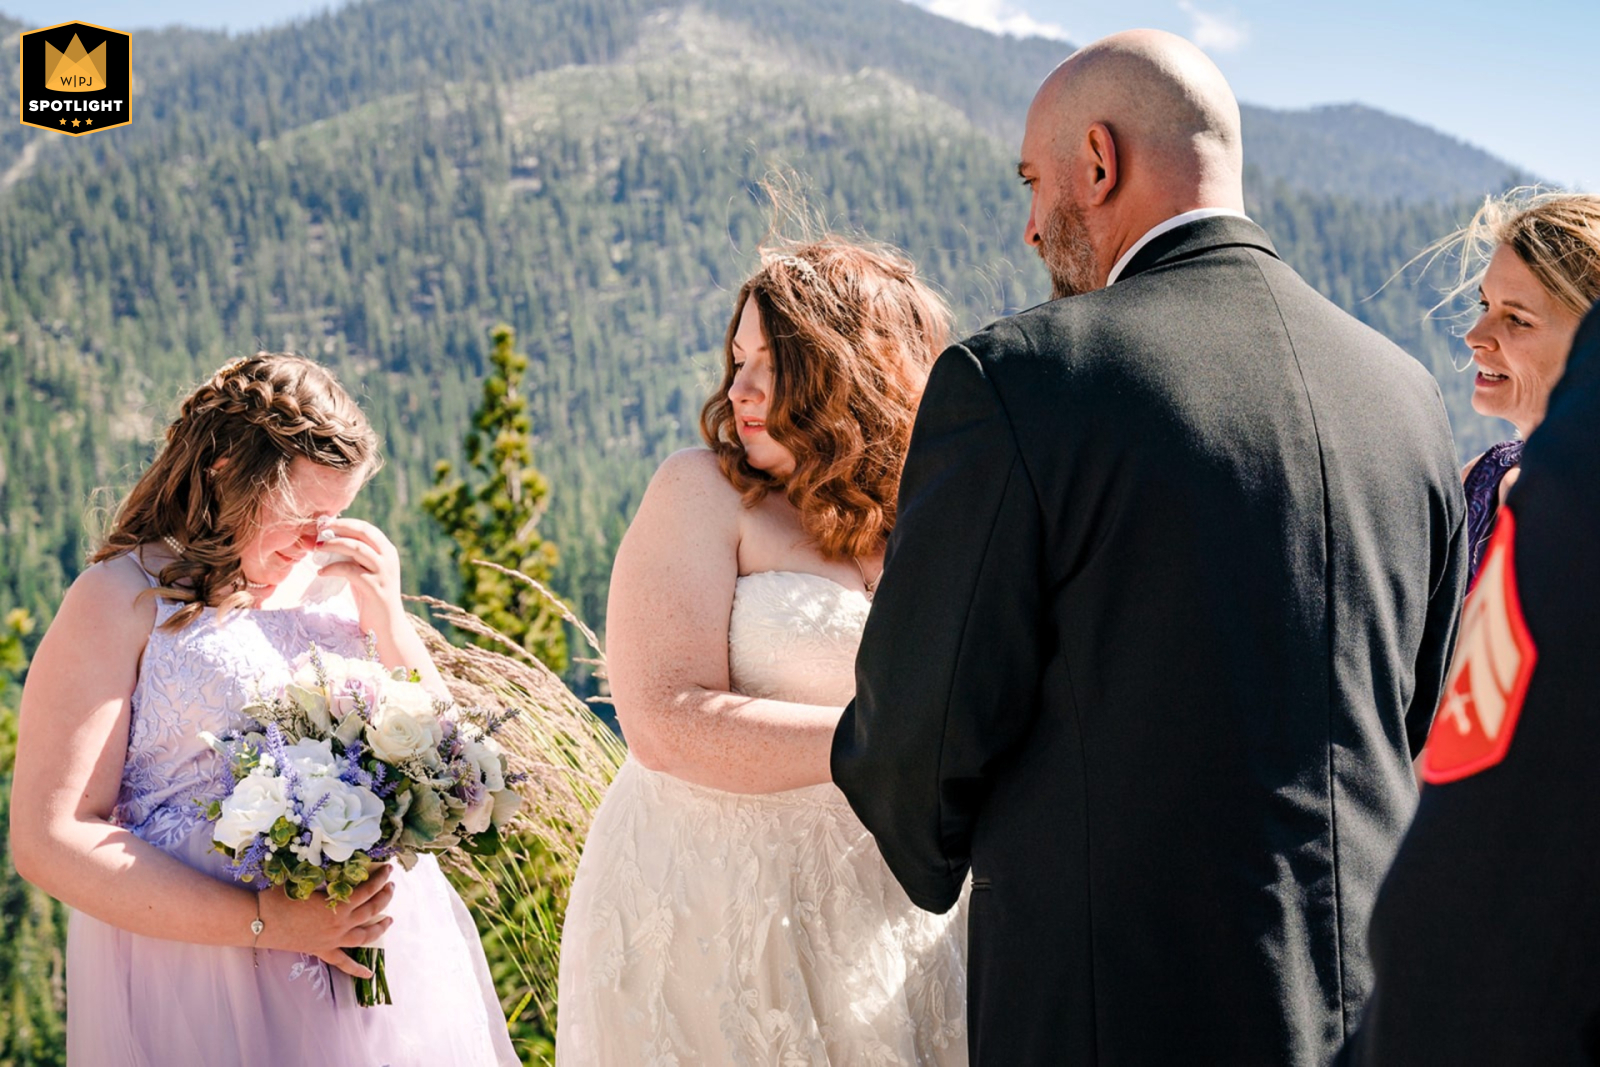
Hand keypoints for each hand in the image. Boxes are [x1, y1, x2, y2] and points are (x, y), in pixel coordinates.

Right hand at [257, 864, 396, 977]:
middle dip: (384, 898)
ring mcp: (333, 940)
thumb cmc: (280, 897)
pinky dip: (357, 969)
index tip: (388, 870)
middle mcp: (340, 925)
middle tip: (391, 888)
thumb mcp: (307, 880)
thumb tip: (341, 866)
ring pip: (364, 937)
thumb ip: (327, 876)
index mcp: (338, 906)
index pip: (368, 890)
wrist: (260, 921)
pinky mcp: (322, 950)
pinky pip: (343, 962)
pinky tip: (369, 974)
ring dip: (380, 928)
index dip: (380, 879)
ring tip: (390, 920)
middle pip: (371, 911)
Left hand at [313, 518, 405, 638]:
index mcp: (388, 551)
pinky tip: (320, 572)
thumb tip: (331, 541)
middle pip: (363, 532)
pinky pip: (349, 570)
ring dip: (333, 545)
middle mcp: (389, 559)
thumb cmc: (372, 598)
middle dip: (340, 528)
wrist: (387, 626)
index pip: (367, 528)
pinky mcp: (375, 587)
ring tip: (317, 548)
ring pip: (356, 548)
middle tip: (320, 529)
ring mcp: (383, 573)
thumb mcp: (366, 572)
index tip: (326, 523)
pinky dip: (332, 568)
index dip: (345, 523)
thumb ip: (356, 558)